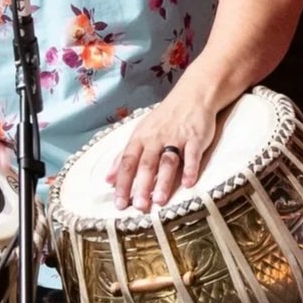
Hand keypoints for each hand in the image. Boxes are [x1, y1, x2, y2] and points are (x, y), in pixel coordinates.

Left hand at [104, 93, 215, 212]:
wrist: (192, 96)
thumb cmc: (163, 119)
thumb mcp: (140, 133)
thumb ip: (124, 156)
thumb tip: (108, 179)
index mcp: (140, 138)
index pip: (128, 161)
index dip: (122, 182)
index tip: (119, 203)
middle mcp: (156, 138)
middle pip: (147, 163)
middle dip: (142, 185)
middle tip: (138, 206)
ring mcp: (176, 137)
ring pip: (167, 161)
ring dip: (163, 181)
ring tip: (159, 201)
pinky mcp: (195, 138)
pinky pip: (192, 155)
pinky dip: (190, 169)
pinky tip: (188, 183)